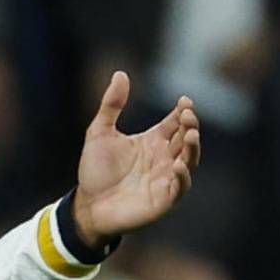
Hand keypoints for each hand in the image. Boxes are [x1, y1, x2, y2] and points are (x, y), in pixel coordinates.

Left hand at [72, 71, 201, 244]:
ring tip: (190, 134)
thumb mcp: (99, 133)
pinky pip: (179, 187)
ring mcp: (166, 178)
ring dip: (192, 148)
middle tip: (187, 115)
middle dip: (189, 125)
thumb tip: (120, 73)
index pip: (175, 122)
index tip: (184, 101)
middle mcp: (164, 158)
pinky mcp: (163, 200)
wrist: (86, 206)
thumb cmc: (95, 171)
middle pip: (185, 138)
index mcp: (153, 141)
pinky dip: (182, 177)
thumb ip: (111, 105)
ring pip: (189, 160)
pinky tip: (178, 166)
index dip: (183, 111)